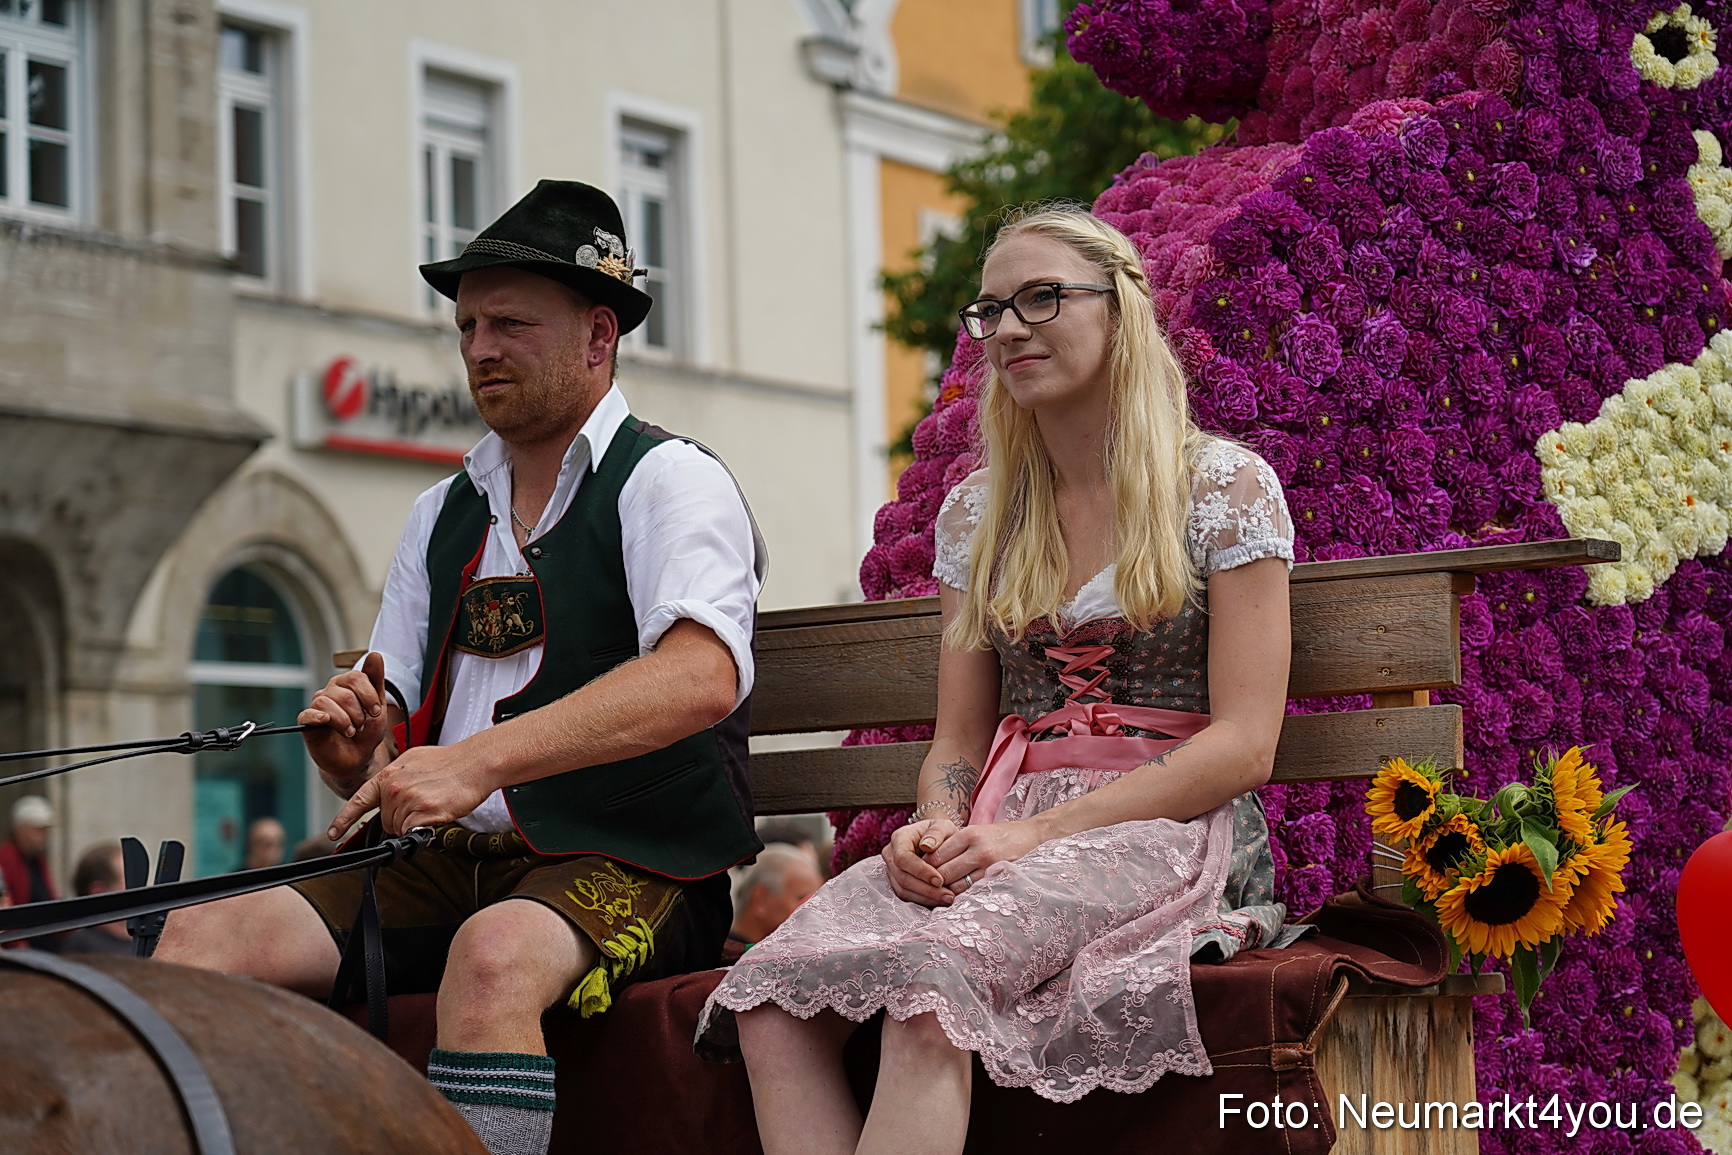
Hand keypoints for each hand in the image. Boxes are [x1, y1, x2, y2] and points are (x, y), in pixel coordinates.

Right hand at [299, 652, 389, 788]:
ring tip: (351, 732)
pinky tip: (325, 722)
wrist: (358, 758)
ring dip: (345, 720)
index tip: (376, 712)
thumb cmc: (367, 731)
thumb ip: (376, 681)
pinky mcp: (307, 724)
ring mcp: (317, 707)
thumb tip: (375, 654)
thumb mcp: (377, 706)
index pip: (356, 677)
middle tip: (362, 726)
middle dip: (359, 712)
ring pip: (326, 702)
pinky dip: (316, 716)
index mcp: (346, 685)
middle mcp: (329, 692)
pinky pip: (307, 713)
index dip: (369, 696)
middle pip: (344, 692)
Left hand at [326, 743, 493, 838]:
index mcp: (389, 774)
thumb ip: (396, 778)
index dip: (344, 819)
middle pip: (386, 821)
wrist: (475, 762)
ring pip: (400, 829)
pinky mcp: (423, 812)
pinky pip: (414, 833)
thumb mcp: (413, 761)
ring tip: (433, 803)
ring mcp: (407, 800)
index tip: (334, 833)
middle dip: (401, 819)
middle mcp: (394, 788)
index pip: (359, 800)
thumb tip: (389, 794)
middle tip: (424, 802)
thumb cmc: (451, 762)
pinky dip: (424, 829)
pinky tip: (437, 812)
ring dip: (415, 823)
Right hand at [881, 818, 960, 906]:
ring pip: (903, 890)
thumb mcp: (943, 826)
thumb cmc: (940, 833)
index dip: (920, 871)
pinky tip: (939, 900)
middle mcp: (890, 854)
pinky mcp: (897, 882)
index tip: (940, 880)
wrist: (936, 840)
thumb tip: (927, 846)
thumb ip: (937, 833)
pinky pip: (906, 896)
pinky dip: (923, 900)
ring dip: (926, 897)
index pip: (903, 858)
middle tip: (948, 895)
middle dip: (926, 889)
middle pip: (902, 877)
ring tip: (947, 899)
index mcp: (899, 838)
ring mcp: (892, 870)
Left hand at [926, 820, 1046, 893]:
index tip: (923, 876)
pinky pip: (973, 891)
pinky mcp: (999, 876)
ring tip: (942, 896)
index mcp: (968, 834)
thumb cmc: (999, 836)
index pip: (935, 856)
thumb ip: (954, 846)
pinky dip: (963, 896)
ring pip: (955, 885)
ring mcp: (989, 863)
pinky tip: (960, 898)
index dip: (925, 869)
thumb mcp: (975, 833)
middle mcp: (977, 848)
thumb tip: (927, 862)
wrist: (1031, 835)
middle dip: (934, 883)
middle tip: (929, 890)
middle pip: (942, 872)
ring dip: (947, 893)